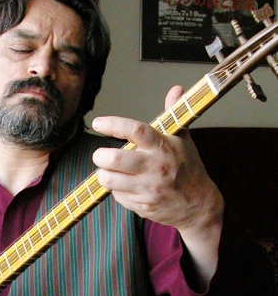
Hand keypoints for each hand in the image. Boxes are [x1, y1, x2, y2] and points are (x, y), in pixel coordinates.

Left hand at [92, 85, 223, 286]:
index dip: (113, 125)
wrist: (198, 204)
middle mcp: (154, 167)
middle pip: (113, 159)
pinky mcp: (142, 205)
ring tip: (111, 170)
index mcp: (162, 146)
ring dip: (104, 174)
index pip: (135, 130)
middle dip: (100, 156)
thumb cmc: (187, 167)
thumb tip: (176, 89)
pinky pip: (117, 196)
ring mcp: (148, 188)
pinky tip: (127, 186)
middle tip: (101, 155)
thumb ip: (173, 113)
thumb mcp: (183, 139)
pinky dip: (117, 190)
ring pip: (108, 179)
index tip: (98, 123)